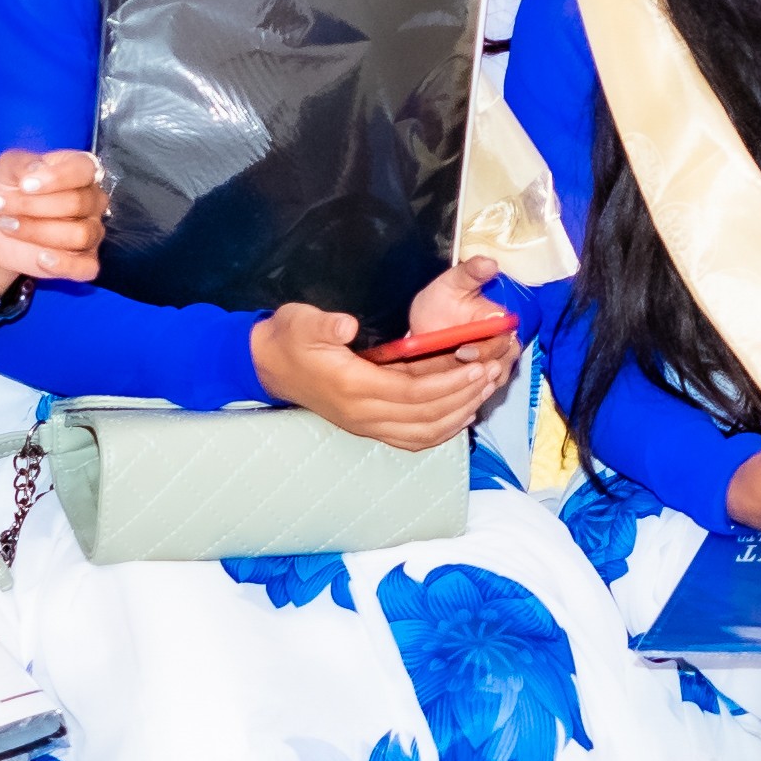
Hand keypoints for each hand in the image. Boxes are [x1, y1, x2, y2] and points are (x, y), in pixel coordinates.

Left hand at [0, 150, 105, 304]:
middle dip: (34, 206)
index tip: (24, 185)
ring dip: (39, 232)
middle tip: (0, 206)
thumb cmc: (8, 190)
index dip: (57, 178)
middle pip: (78, 203)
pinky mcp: (84, 260)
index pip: (85, 169)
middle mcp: (93, 200)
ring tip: (7, 226)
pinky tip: (41, 258)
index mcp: (81, 171)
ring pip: (80, 234)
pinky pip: (87, 267)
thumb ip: (22, 164)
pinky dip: (65, 265)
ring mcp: (91, 231)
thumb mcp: (6, 168)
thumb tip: (37, 170)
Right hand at [257, 300, 507, 450]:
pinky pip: (410, 439)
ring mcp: (364, 424)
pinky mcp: (366, 426)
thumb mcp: (302, 322)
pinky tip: (460, 414)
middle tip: (494, 373)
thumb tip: (347, 326)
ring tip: (484, 391)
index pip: (414, 393)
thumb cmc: (289, 338)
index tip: (480, 365)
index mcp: (353, 388)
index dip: (450, 382)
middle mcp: (362, 414)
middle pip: (425, 416)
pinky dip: (439, 431)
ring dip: (457, 415)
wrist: (266, 365)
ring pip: (422, 433)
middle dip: (464, 396)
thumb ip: (325, 325)